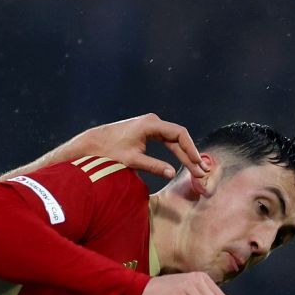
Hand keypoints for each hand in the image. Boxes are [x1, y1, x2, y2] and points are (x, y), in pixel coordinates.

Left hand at [71, 114, 210, 182]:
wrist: (93, 143)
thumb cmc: (110, 151)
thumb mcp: (132, 161)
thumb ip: (153, 166)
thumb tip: (172, 173)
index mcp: (151, 124)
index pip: (179, 133)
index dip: (190, 149)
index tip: (197, 162)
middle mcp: (153, 121)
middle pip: (179, 137)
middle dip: (190, 154)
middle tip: (201, 171)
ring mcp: (151, 125)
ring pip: (174, 140)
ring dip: (184, 154)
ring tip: (196, 169)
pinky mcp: (148, 131)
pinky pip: (167, 141)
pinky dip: (175, 151)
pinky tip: (185, 162)